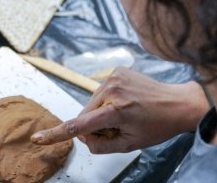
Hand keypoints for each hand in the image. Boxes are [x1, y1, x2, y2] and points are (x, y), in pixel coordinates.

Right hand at [31, 67, 208, 153]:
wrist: (178, 102)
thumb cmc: (157, 126)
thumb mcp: (130, 144)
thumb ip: (101, 145)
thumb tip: (82, 137)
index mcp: (117, 111)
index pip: (80, 125)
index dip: (57, 134)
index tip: (38, 138)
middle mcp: (112, 90)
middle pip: (84, 114)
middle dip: (93, 124)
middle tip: (116, 127)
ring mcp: (114, 77)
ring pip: (91, 102)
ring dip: (99, 111)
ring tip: (123, 112)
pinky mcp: (116, 70)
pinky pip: (100, 91)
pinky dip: (106, 99)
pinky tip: (124, 101)